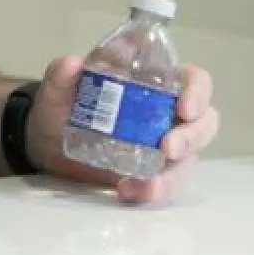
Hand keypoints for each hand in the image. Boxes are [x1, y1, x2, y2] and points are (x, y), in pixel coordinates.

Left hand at [26, 57, 219, 204]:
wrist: (49, 144)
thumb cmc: (63, 106)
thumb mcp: (58, 89)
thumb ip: (61, 75)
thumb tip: (71, 64)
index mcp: (156, 81)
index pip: (194, 80)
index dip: (198, 92)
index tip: (184, 108)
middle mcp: (169, 112)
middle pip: (204, 122)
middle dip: (192, 137)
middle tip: (168, 148)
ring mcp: (165, 144)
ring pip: (190, 159)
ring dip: (173, 175)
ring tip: (146, 185)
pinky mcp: (155, 172)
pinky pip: (167, 183)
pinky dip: (152, 191)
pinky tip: (128, 191)